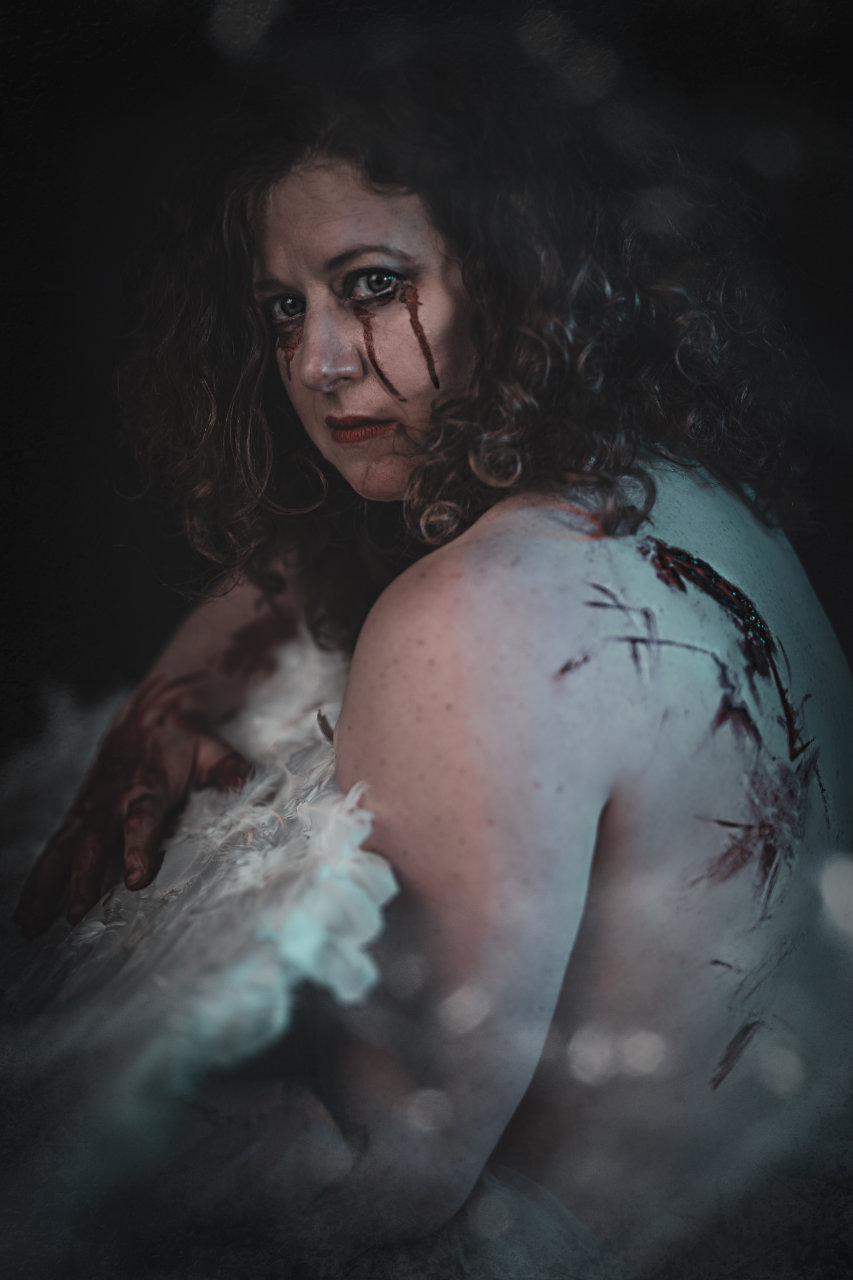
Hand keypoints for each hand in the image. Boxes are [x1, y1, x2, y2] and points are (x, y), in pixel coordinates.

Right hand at [14, 672, 249, 937]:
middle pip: (94, 841)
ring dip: (46, 887)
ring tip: (32, 925)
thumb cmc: (186, 740)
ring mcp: (90, 808)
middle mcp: (111, 799)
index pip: (141, 818)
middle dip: (84, 878)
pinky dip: (38, 881)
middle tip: (77, 914)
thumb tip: (248, 784)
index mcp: (147, 785)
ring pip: (63, 849)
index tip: (135, 878)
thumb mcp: (213, 749)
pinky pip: (54, 850)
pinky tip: (26, 915)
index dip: (137, 846)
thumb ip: (229, 769)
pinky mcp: (78, 815)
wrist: (149, 714)